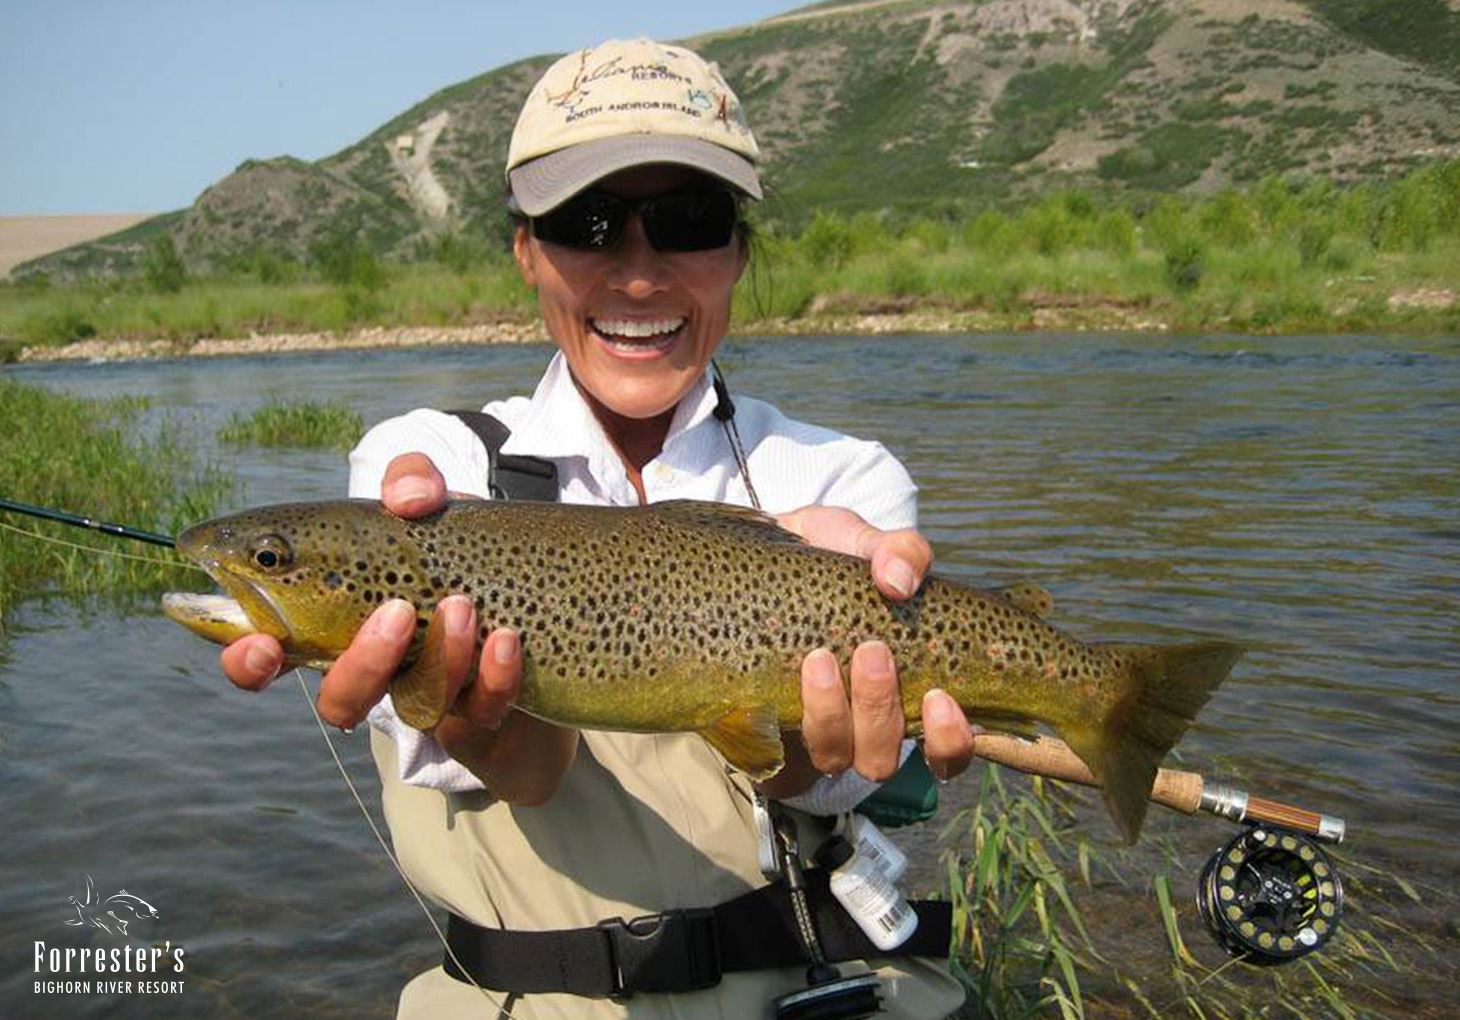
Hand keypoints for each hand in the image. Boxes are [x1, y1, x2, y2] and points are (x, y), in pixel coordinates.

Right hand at [219, 453, 576, 802]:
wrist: (549, 609)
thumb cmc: (462, 553)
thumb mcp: (438, 507)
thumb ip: (412, 483)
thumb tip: (406, 498)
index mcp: (338, 624)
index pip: (272, 655)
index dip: (249, 661)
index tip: (256, 645)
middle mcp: (380, 672)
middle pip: (341, 701)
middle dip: (357, 668)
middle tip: (392, 616)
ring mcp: (433, 699)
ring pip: (415, 706)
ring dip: (437, 659)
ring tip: (461, 606)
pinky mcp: (486, 718)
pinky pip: (482, 712)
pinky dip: (492, 676)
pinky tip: (504, 639)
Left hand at [759, 507, 976, 796]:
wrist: (761, 557)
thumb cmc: (830, 560)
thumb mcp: (867, 542)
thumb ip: (900, 552)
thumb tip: (899, 582)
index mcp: (907, 694)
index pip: (946, 751)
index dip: (950, 741)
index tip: (940, 697)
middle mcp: (864, 726)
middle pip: (881, 760)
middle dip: (878, 710)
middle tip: (872, 651)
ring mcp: (815, 731)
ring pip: (832, 756)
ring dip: (830, 713)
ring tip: (819, 657)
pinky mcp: (766, 729)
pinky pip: (775, 752)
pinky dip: (778, 723)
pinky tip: (780, 679)